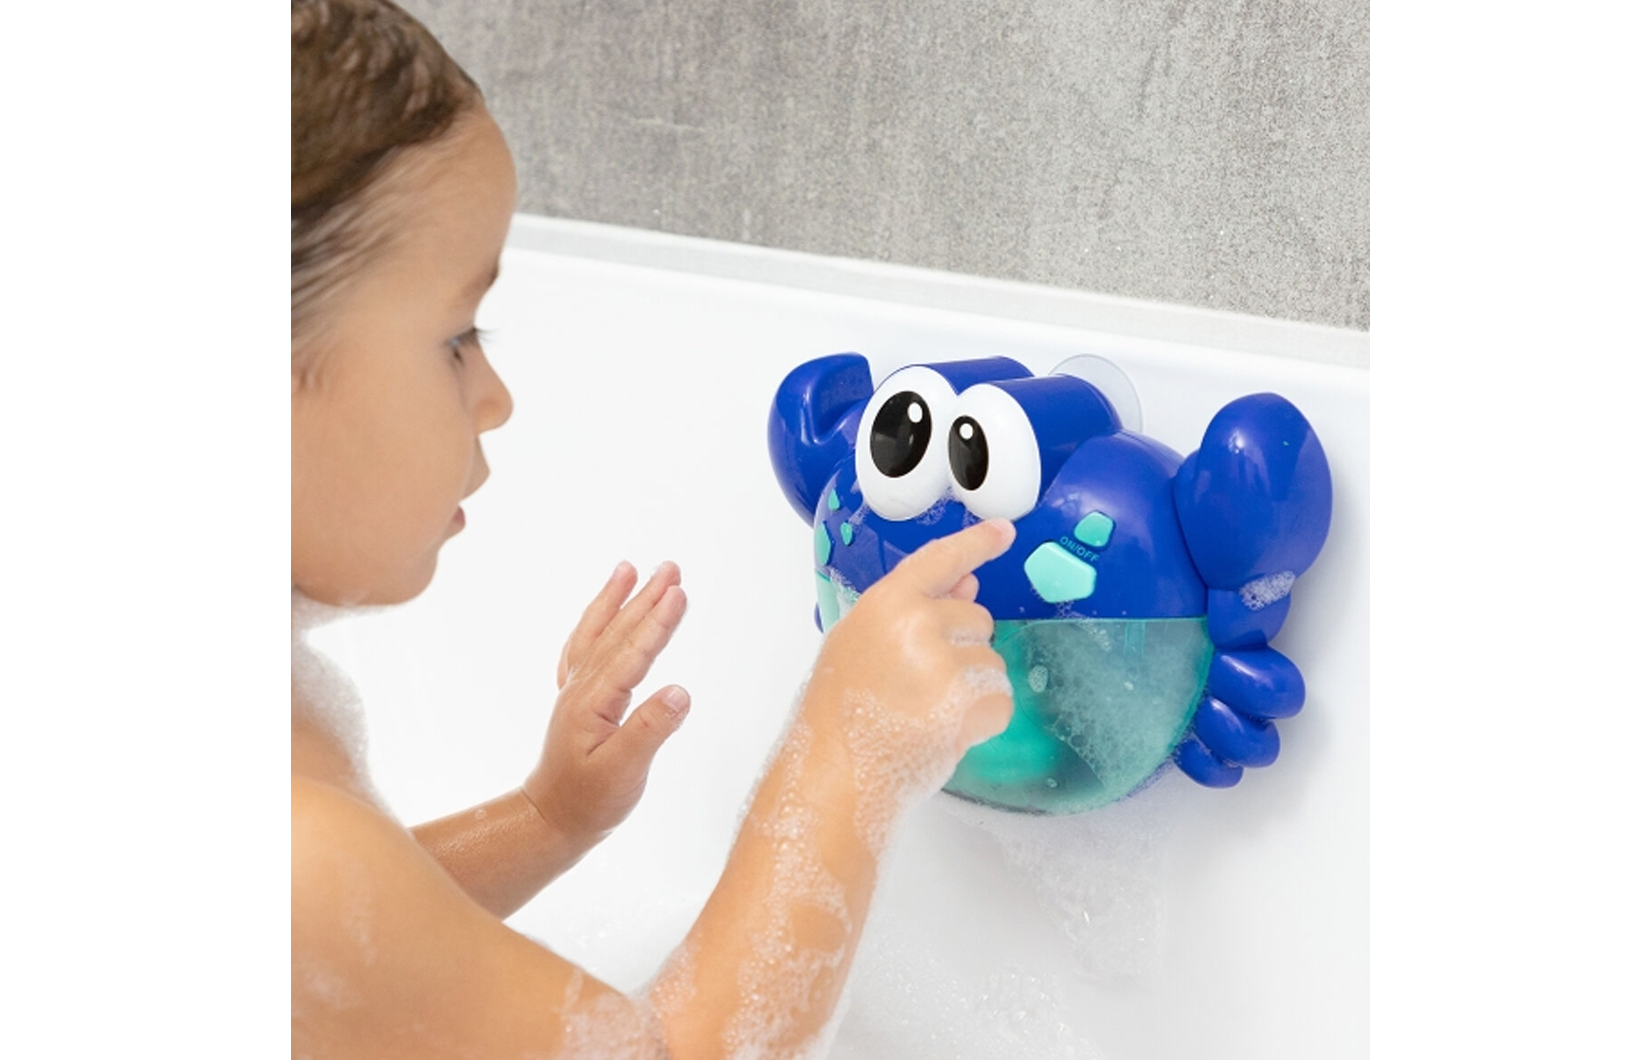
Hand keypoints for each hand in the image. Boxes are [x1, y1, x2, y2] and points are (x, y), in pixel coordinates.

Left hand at [524, 561, 690, 848]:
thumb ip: (650, 730)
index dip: (658, 622)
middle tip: (671, 568)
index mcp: (594, 702)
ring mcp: (577, 692)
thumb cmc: (589, 801)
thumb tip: (680, 692)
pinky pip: (585, 648)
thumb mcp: (624, 772)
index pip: (633, 653)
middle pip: (618, 634)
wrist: (551, 820)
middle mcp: (582, 689)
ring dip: (617, 601)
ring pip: (600, 635)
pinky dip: (596, 624)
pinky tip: (604, 613)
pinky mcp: (579, 701)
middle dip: (646, 598)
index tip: (679, 592)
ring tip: (630, 569)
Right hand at [804, 518, 1017, 797]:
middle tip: (919, 688)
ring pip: (992, 663)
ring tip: (926, 715)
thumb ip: (912, 612)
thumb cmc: (841, 715)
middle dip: (962, 651)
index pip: (940, 561)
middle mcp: (918, 623)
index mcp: (886, 603)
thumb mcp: (861, 646)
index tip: (1005, 531)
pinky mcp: (968, 701)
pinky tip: (945, 733)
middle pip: (978, 619)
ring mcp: (945, 661)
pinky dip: (983, 721)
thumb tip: (967, 586)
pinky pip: (1001, 700)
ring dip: (972, 691)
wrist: (837, 774)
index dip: (976, 544)